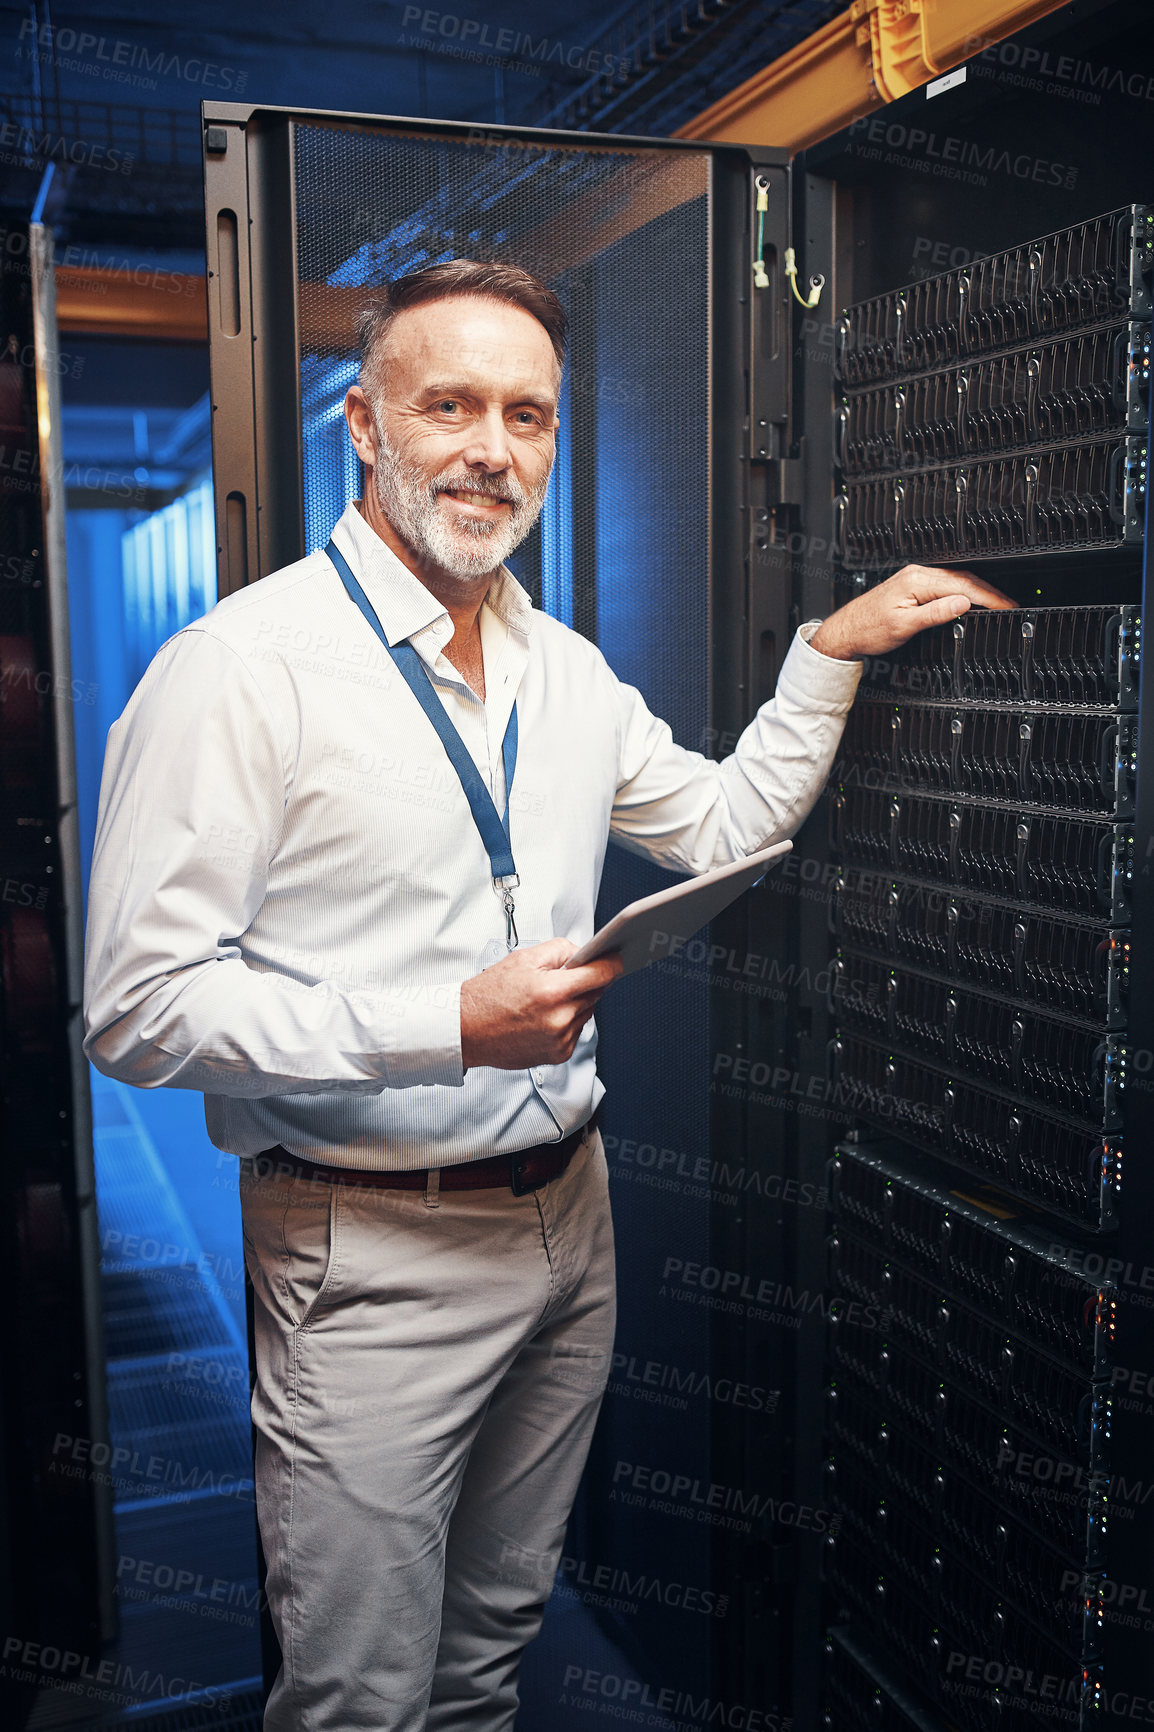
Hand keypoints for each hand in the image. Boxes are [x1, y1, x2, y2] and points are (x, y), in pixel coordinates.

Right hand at [460, 938, 623, 1070]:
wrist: (466, 1030)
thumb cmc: (489, 995)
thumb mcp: (523, 958)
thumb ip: (560, 949)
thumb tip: (584, 952)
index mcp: (552, 991)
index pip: (601, 974)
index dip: (611, 963)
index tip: (617, 959)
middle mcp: (560, 1019)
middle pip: (596, 993)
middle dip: (587, 981)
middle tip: (564, 977)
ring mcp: (560, 1040)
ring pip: (587, 1012)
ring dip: (577, 1002)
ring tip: (548, 998)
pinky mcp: (558, 1055)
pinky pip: (576, 1030)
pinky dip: (568, 1020)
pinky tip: (545, 1016)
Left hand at [809, 565, 1016, 661]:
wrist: (846, 631)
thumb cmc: (868, 629)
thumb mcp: (905, 626)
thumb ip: (935, 613)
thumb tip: (964, 603)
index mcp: (917, 580)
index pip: (963, 586)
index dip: (989, 597)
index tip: (1007, 606)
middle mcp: (917, 574)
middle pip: (964, 579)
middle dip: (990, 592)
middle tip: (1011, 606)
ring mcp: (915, 578)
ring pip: (956, 581)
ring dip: (979, 591)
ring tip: (999, 603)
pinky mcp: (913, 585)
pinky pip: (946, 584)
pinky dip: (964, 591)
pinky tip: (972, 599)